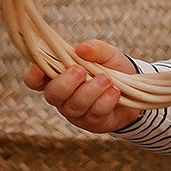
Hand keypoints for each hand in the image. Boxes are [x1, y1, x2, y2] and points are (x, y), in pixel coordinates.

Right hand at [22, 38, 142, 133]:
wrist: (137, 90)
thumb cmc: (113, 69)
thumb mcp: (107, 55)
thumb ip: (96, 49)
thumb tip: (81, 48)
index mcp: (59, 76)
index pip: (35, 79)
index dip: (33, 75)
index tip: (38, 67)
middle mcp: (63, 96)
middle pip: (53, 94)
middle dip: (66, 83)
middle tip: (80, 71)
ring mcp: (76, 112)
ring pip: (75, 105)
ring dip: (90, 91)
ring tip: (106, 79)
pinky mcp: (92, 122)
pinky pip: (94, 114)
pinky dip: (105, 101)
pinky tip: (115, 92)